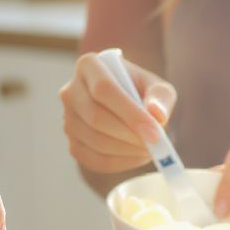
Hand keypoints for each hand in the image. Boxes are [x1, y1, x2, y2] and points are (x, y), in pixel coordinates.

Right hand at [60, 52, 176, 172]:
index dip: (130, 113)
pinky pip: (92, 159)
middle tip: (154, 144)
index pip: (104, 89)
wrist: (125, 106)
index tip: (155, 132)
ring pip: (94, 140)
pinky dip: (119, 163)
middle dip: (128, 134)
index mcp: (89, 66)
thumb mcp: (156, 86)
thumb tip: (157, 114)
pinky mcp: (72, 143)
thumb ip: (161, 96)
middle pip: (95, 117)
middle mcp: (70, 91)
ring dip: (126, 150)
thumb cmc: (141, 92)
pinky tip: (137, 157)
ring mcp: (68, 119)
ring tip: (150, 149)